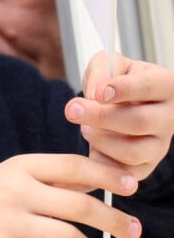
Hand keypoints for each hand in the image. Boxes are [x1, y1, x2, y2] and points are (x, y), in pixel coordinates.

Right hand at [0, 153, 140, 237]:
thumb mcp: (11, 178)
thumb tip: (93, 184)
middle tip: (132, 231)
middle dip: (113, 220)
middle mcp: (18, 191)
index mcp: (23, 168)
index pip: (73, 167)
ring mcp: (9, 222)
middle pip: (79, 204)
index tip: (132, 185)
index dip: (107, 176)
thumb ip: (48, 181)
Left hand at [65, 52, 173, 178]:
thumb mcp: (109, 64)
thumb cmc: (117, 82)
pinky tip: (91, 146)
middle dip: (101, 117)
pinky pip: (123, 172)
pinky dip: (101, 161)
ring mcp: (159, 145)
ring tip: (84, 127)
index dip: (122, 90)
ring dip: (100, 140)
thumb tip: (94, 94)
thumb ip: (102, 71)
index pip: (147, 87)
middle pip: (139, 122)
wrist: (121, 105)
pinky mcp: (146, 167)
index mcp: (164, 85)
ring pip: (132, 152)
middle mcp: (168, 118)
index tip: (97, 92)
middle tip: (73, 110)